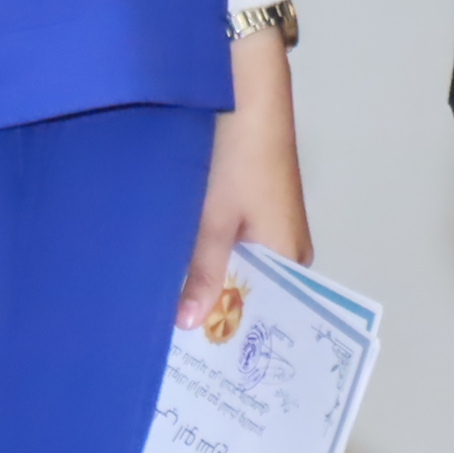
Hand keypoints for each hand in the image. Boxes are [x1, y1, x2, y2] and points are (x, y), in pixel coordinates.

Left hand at [179, 26, 310, 324]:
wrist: (246, 83)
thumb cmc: (239, 152)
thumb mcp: (213, 217)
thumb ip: (202, 271)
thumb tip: (190, 327)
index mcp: (290, 254)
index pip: (270, 315)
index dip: (235, 340)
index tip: (200, 369)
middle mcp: (285, 244)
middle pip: (253, 294)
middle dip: (216, 317)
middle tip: (172, 352)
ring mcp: (267, 222)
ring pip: (237, 269)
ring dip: (207, 286)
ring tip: (164, 320)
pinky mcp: (249, 203)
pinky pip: (230, 247)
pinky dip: (205, 259)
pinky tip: (171, 273)